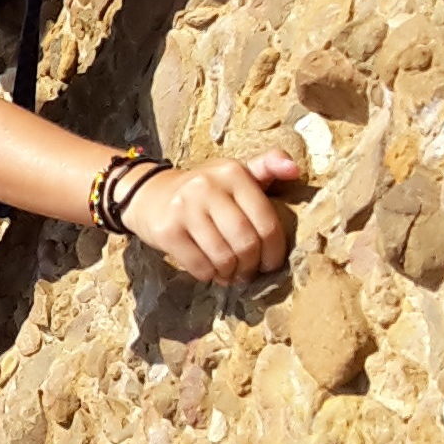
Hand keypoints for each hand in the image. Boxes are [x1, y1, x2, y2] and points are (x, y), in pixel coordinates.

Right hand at [123, 150, 298, 284]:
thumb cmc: (204, 190)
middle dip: (251, 266)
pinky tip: (211, 272)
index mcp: (232, 172)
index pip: (266, 222)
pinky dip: (209, 275)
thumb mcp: (234, 175)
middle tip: (249, 272)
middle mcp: (207, 186)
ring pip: (223, 257)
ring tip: (231, 274)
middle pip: (246, 242)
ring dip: (231, 274)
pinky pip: (199, 265)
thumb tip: (295, 170)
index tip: (271, 263)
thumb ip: (267, 167)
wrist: (148, 194)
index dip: (274, 251)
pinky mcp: (167, 230)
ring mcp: (184, 208)